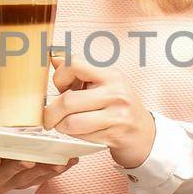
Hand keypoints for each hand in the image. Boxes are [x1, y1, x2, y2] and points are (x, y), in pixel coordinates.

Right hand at [0, 108, 76, 192]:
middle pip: (5, 178)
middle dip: (17, 170)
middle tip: (29, 161)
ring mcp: (12, 183)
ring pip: (29, 181)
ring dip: (44, 172)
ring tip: (57, 161)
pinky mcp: (30, 181)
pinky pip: (45, 177)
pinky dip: (58, 170)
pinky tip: (70, 160)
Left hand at [41, 53, 156, 168]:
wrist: (143, 133)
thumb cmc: (119, 106)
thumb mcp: (104, 83)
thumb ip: (79, 71)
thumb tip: (53, 57)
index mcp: (110, 74)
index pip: (73, 64)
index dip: (59, 76)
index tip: (59, 87)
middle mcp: (115, 92)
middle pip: (67, 100)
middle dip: (51, 112)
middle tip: (49, 116)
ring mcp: (116, 115)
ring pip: (71, 122)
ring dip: (61, 126)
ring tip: (64, 124)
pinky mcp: (114, 134)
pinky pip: (81, 136)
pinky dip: (74, 135)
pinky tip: (80, 131)